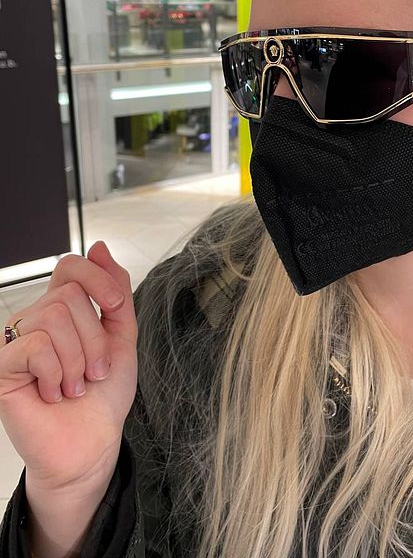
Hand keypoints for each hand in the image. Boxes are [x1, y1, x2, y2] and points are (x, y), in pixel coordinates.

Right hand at [0, 241, 137, 492]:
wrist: (91, 443)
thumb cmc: (102, 396)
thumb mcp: (121, 336)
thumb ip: (114, 293)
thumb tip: (99, 247)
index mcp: (63, 308)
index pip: (71, 266)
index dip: (98, 278)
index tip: (116, 305)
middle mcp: (36, 319)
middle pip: (70, 296)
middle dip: (95, 339)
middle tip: (94, 371)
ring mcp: (16, 341)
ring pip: (55, 318)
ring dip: (78, 360)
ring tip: (75, 385)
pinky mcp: (3, 366)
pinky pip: (36, 346)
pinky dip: (57, 374)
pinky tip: (54, 393)